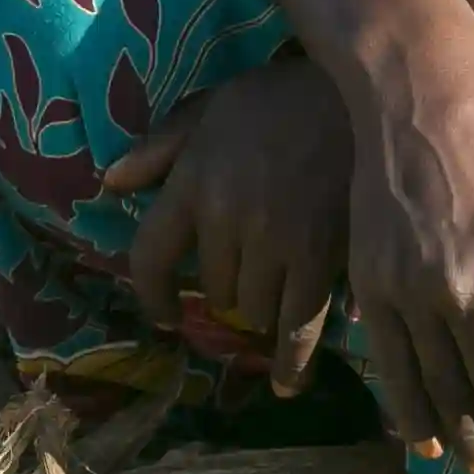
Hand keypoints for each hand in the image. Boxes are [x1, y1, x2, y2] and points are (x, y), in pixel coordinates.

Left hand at [103, 57, 353, 394]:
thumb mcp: (214, 107)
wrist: (364, 93)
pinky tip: (286, 381)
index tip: (164, 315)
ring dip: (262, 311)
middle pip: (215, 289)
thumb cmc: (285, 98)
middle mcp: (226, 217)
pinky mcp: (319, 258)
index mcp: (193, 181)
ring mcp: (274, 241)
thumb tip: (110, 185)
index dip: (153, 294)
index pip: (150, 255)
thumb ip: (160, 147)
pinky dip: (291, 361)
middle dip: (228, 290)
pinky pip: (297, 326)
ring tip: (281, 297)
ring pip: (253, 311)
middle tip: (253, 279)